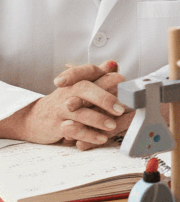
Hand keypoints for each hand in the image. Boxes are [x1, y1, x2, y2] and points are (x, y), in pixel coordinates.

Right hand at [5, 62, 130, 147]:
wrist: (36, 118)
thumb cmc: (67, 100)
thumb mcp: (83, 86)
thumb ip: (100, 76)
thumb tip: (112, 63)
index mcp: (78, 80)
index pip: (87, 70)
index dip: (104, 72)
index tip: (121, 78)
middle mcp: (69, 91)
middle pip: (84, 88)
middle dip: (104, 98)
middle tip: (120, 109)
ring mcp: (62, 108)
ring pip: (78, 111)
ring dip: (97, 119)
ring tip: (112, 125)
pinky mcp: (57, 125)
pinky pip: (73, 130)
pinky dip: (88, 135)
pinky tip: (102, 138)